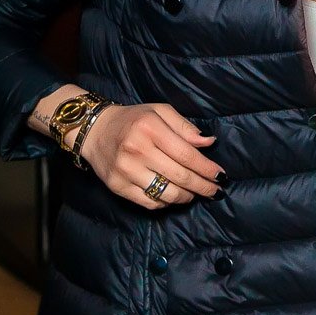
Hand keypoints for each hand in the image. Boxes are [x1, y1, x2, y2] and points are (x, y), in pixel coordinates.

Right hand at [73, 103, 225, 208]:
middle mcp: (137, 150)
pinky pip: (149, 203)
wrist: (94, 131)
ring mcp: (126, 170)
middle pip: (180, 176)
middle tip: (216, 191)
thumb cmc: (133, 119)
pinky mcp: (117, 186)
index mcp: (150, 128)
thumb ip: (185, 127)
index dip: (207, 168)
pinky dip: (166, 203)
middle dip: (203, 186)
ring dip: (187, 197)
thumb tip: (209, 142)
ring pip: (166, 193)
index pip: (187, 155)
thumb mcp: (159, 111)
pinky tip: (174, 197)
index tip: (221, 175)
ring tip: (195, 193)